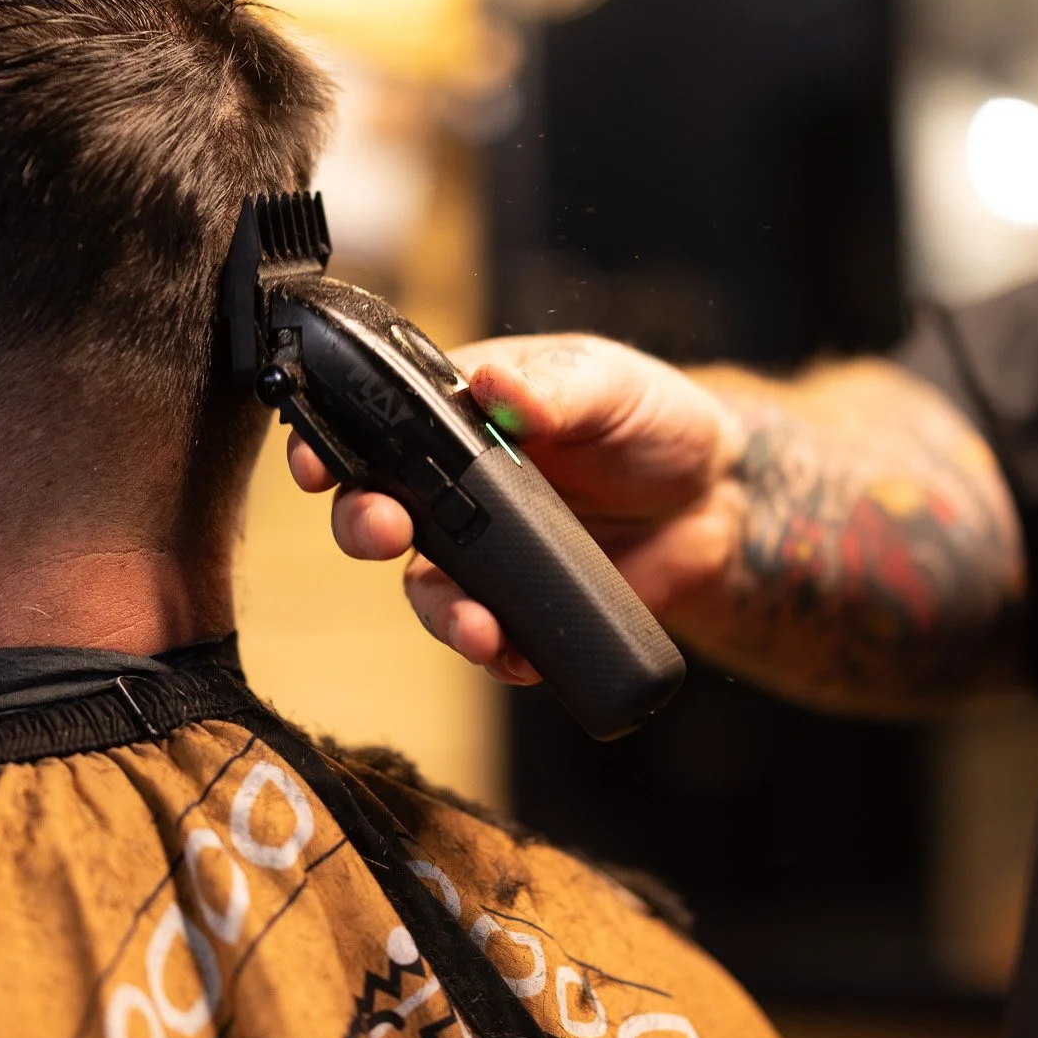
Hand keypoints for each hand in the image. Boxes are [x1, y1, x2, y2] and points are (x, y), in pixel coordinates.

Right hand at [286, 333, 743, 681]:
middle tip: (389, 531)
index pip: (370, 427)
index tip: (316, 466)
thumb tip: (493, 383)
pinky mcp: (524, 608)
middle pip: (374, 514)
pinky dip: (496, 654)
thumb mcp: (608, 384)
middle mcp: (453, 489)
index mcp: (456, 417)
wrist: (721, 497)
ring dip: (440, 612)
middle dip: (364, 527)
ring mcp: (485, 554)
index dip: (327, 445)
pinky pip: (492, 643)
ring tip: (476, 624)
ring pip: (427, 592)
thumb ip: (552, 386)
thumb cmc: (653, 420)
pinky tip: (515, 654)